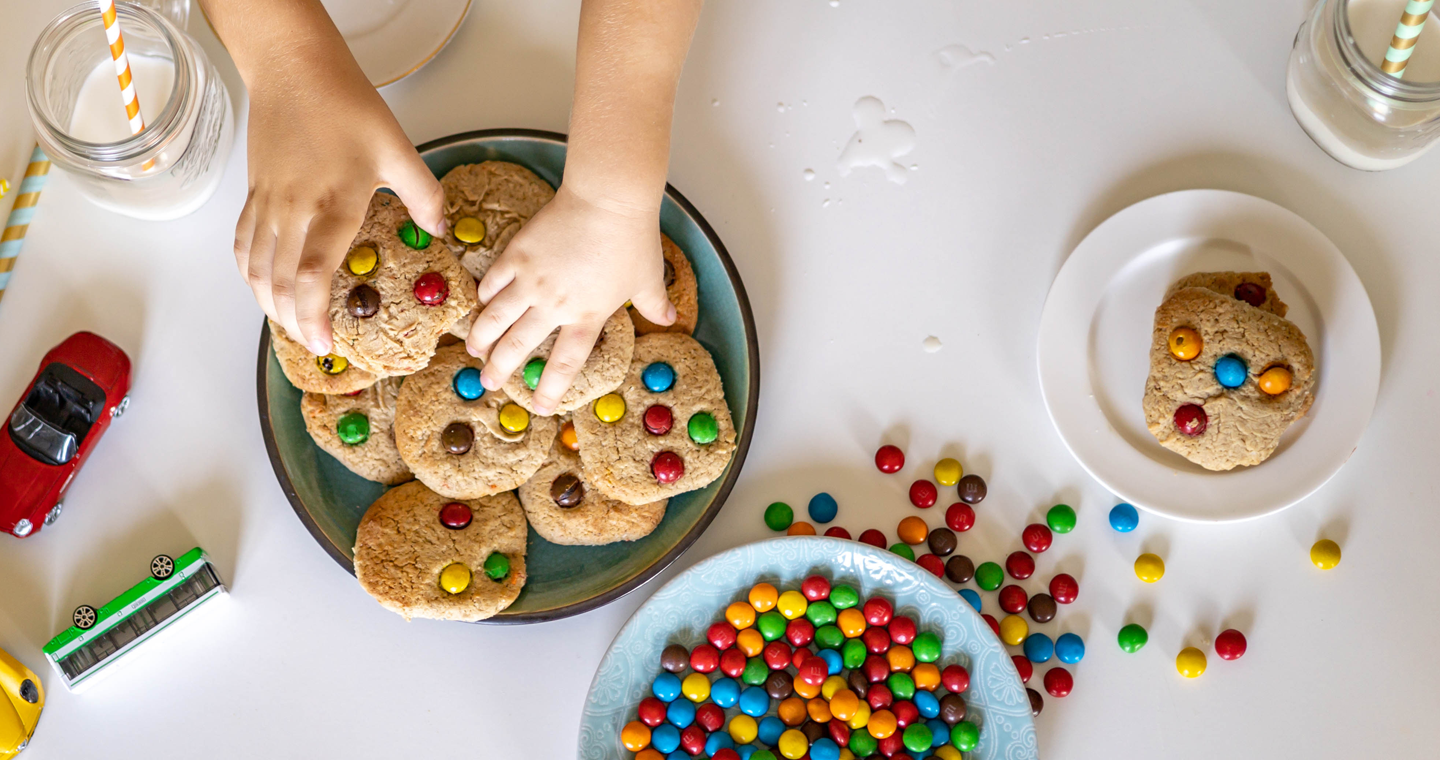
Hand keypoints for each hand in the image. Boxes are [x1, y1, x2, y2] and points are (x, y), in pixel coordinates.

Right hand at [232, 60, 443, 356]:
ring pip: (256, 269)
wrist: (294, 70)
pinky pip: (243, 245)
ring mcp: (268, 203)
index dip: (314, 315)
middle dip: (294, 323)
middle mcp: (293, 210)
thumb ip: (424, 196)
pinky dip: (251, 275)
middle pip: (279, 283)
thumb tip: (437, 231)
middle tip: (317, 345)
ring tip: (293, 326)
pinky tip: (264, 289)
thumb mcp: (399, 149)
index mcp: (332, 203)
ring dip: (270, 305)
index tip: (327, 343)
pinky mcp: (254, 194)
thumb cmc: (346, 106)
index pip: (312, 274)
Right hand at [466, 185, 675, 413]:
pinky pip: (493, 281)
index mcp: (587, 317)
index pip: (564, 364)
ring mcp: (531, 280)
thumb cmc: (632, 239)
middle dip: (500, 369)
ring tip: (473, 351)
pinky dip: (484, 295)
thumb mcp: (648, 278)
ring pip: (496, 317)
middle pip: (518, 346)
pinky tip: (480, 304)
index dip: (550, 390)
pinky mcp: (517, 254)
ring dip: (482, 337)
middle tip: (487, 383)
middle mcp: (554, 305)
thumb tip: (669, 320)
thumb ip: (653, 304)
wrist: (607, 198)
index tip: (541, 407)